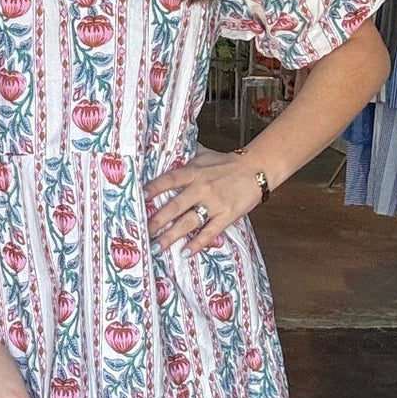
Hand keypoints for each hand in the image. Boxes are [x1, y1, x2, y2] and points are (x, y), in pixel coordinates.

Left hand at [144, 147, 267, 255]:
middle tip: (143, 232)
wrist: (256, 169)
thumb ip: (185, 153)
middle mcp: (201, 188)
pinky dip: (198, 243)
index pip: (170, 179)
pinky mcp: (226, 216)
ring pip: (188, 222)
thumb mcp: (204, 154)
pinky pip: (209, 232)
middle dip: (157, 221)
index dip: (154, 187)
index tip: (140, 196)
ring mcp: (214, 204)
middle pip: (175, 206)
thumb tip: (166, 145)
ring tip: (158, 247)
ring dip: (172, 236)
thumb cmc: (227, 163)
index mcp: (194, 172)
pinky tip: (186, 253)